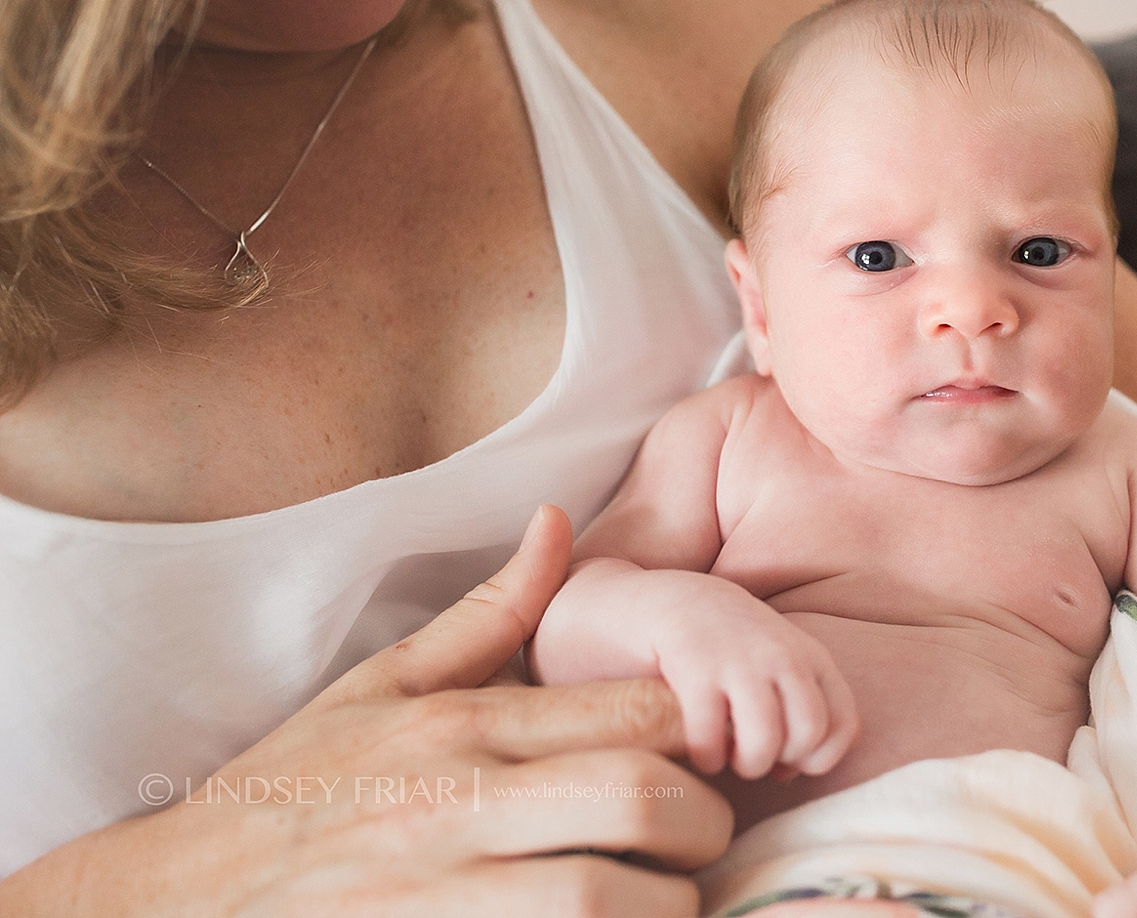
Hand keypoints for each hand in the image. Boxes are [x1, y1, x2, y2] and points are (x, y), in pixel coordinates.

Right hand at [0, 507, 732, 916]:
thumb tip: (561, 520)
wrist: (171, 909)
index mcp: (459, 727)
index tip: (700, 751)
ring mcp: (444, 899)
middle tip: (698, 838)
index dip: (696, 733)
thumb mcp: (381, 685)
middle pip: (641, 800)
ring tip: (662, 898)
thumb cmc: (292, 792)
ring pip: (609, 900)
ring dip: (663, 905)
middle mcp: (455, 808)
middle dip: (702, 824)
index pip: (632, 712)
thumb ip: (491, 613)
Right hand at [540, 565, 857, 781]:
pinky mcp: (695, 667)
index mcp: (812, 657)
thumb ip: (797, 708)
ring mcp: (741, 659)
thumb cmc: (726, 649)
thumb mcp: (778, 665)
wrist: (666, 602)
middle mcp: (784, 655)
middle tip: (752, 755)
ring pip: (767, 743)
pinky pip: (711, 738)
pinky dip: (706, 756)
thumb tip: (798, 772)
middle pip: (808, 735)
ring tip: (726, 757)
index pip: (845, 726)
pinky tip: (697, 748)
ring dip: (744, 765)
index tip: (788, 759)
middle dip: (781, 761)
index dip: (818, 758)